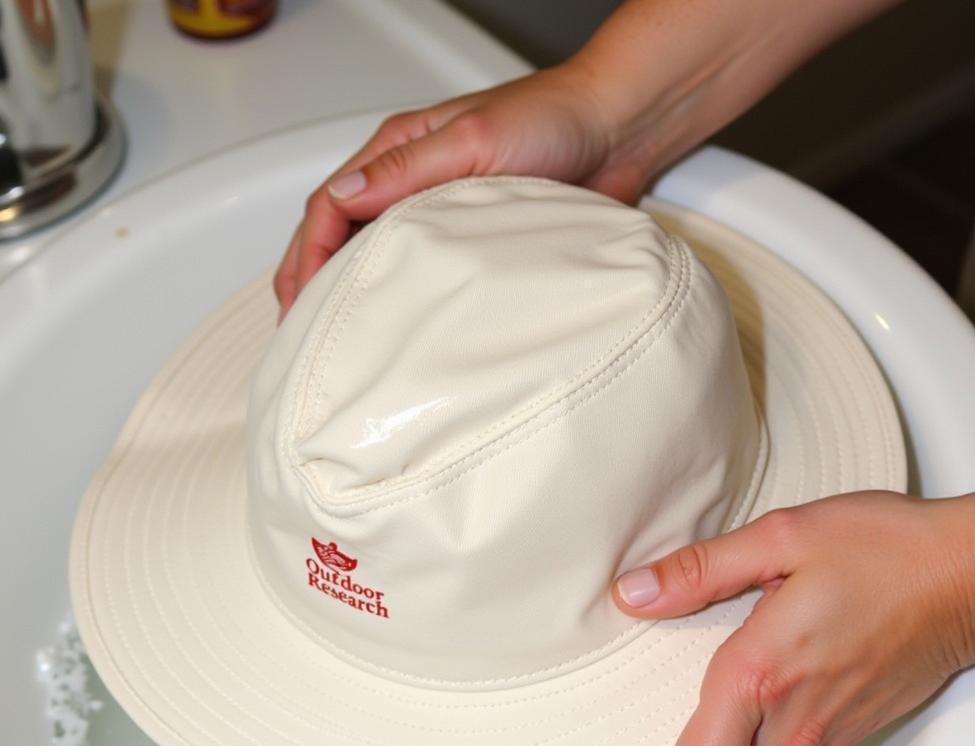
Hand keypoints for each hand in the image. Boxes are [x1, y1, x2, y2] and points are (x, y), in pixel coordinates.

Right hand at [273, 62, 651, 316]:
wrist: (618, 131)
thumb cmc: (552, 119)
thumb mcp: (471, 139)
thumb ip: (406, 167)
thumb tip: (345, 196)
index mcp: (398, 152)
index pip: (329, 206)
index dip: (306, 257)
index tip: (301, 304)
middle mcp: (411, 184)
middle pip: (340, 236)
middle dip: (311, 283)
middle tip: (302, 335)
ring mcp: (439, 214)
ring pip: (377, 258)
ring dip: (351, 294)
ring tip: (337, 340)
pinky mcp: (472, 241)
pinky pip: (424, 274)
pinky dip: (401, 299)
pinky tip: (398, 328)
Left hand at [610, 490, 974, 745]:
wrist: (972, 581)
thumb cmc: (886, 552)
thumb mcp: (783, 537)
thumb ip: (702, 570)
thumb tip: (634, 593)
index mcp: (761, 676)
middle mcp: (790, 722)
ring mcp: (823, 735)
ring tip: (666, 740)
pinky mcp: (846, 733)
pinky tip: (734, 714)